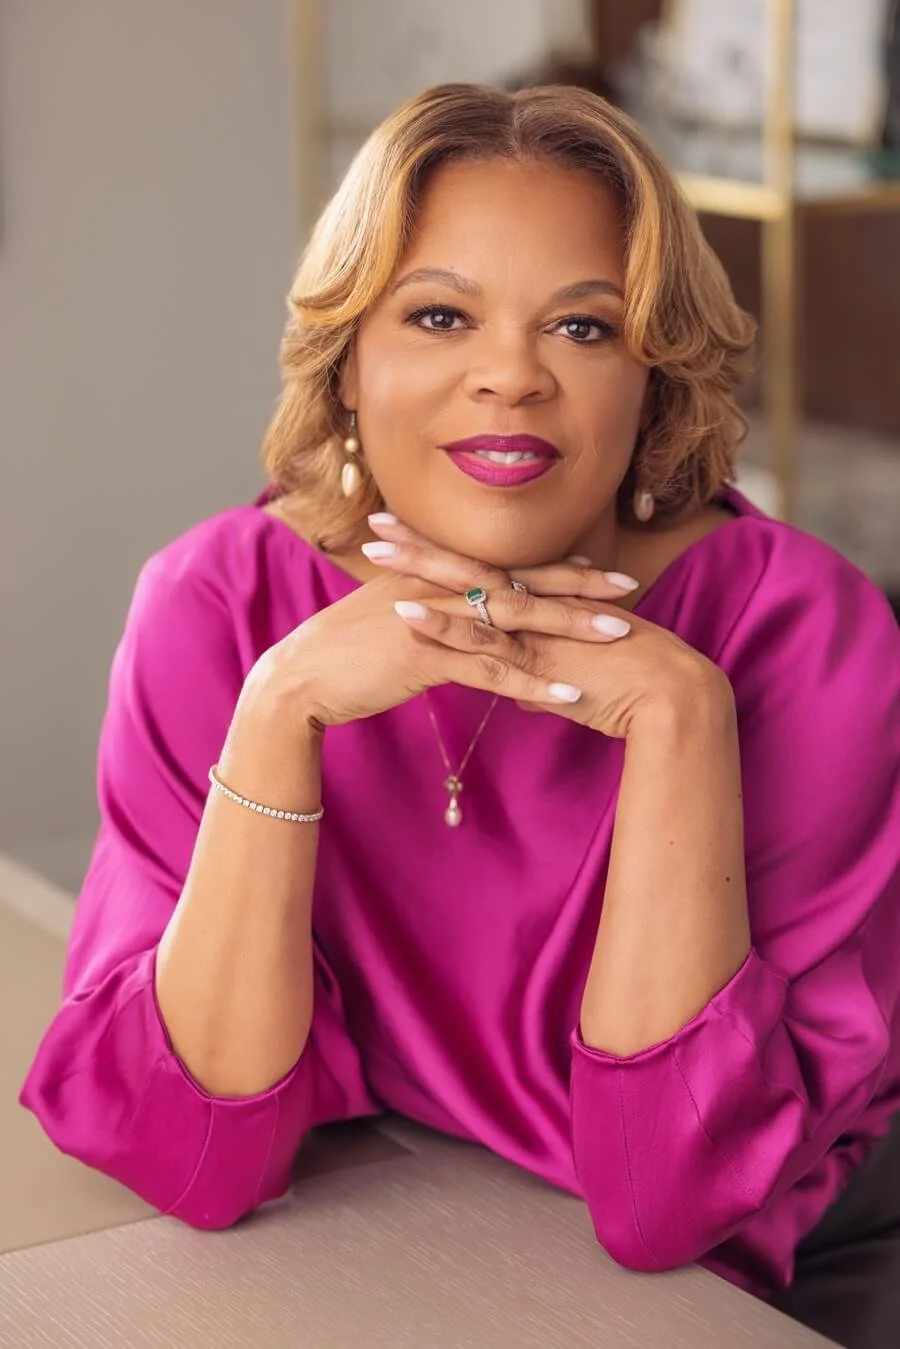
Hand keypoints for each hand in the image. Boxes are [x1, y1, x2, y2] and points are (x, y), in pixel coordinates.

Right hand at [244, 524, 636, 733]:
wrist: (300, 679)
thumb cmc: (346, 655)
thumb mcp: (394, 623)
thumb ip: (433, 616)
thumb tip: (466, 626)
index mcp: (434, 576)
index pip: (505, 567)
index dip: (552, 569)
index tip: (597, 571)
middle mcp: (439, 586)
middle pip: (522, 582)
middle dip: (578, 586)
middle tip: (628, 588)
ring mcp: (434, 617)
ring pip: (516, 620)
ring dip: (571, 628)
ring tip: (620, 635)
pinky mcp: (427, 654)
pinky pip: (492, 669)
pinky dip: (534, 682)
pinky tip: (571, 694)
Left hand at [364, 516, 728, 739]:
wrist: (672, 700)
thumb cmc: (631, 694)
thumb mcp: (576, 685)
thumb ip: (544, 684)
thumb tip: (523, 696)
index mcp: (541, 608)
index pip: (483, 572)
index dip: (444, 556)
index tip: (407, 538)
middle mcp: (535, 607)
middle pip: (468, 568)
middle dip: (421, 546)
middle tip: (377, 521)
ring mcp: (534, 628)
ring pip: (467, 592)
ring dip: (418, 572)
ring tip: (374, 553)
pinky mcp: (535, 656)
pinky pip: (482, 640)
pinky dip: (443, 625)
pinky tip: (405, 614)